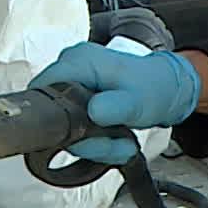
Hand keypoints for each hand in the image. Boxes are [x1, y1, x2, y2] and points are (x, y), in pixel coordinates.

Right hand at [29, 43, 200, 163]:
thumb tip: (93, 112)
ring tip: (121, 144)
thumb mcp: (138, 102)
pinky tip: (114, 141)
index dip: (55, 118)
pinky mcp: (77, 95)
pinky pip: (73, 123)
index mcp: (80, 60)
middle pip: (53, 112)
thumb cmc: (153, 89)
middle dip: (82, 139)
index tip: (82, 137)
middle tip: (112, 146)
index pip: (42, 90)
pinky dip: (93, 139)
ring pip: (64, 124)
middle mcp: (70, 67)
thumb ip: (116, 107)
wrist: (165, 89)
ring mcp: (73, 81)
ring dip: (92, 143)